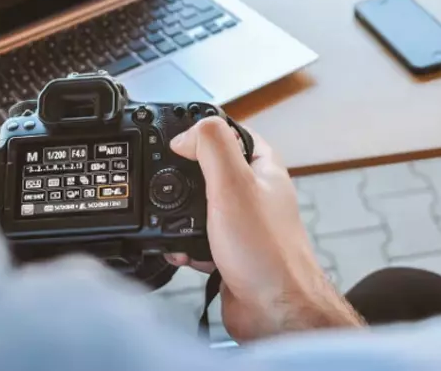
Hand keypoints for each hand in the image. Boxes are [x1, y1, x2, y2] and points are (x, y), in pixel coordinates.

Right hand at [166, 118, 363, 341]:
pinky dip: (184, 243)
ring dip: (180, 216)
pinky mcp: (228, 249)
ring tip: (172, 223)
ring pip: (199, 206)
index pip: (231, 132)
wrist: (272, 310)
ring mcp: (241, 222)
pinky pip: (198, 237)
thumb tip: (184, 135)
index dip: (203, 130)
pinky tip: (182, 251)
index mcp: (262, 168)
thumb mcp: (233, 184)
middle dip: (184, 178)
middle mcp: (254, 193)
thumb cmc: (265, 251)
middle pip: (209, 169)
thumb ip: (211, 147)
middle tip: (167, 182)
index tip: (178, 139)